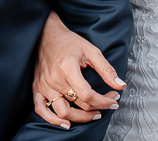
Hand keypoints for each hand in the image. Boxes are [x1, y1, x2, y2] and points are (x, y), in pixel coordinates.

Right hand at [33, 13, 124, 128]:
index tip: (113, 100)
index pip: (87, 95)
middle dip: (98, 107)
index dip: (103, 102)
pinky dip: (52, 120)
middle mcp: (54, 79)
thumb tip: (120, 85)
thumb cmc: (68, 41)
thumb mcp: (91, 51)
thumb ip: (106, 69)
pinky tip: (66, 123)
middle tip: (107, 104)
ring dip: (80, 118)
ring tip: (92, 115)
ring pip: (62, 112)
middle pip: (78, 104)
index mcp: (67, 68)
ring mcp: (44, 84)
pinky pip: (41, 109)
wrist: (46, 34)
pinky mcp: (37, 87)